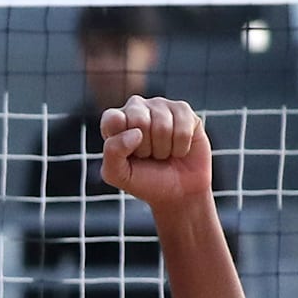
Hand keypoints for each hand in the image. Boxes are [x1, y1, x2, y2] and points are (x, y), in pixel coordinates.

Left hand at [100, 95, 211, 211]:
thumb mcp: (117, 174)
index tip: (128, 154)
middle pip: (139, 120)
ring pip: (163, 126)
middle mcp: (137, 108)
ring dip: (163, 149)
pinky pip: (183, 129)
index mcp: (115, 121)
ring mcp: (162, 107)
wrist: (177, 191)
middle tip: (147, 155)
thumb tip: (136, 132)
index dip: (121, 141)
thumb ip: (112, 152)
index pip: (112, 118)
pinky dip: (180, 147)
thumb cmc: (143, 180)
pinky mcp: (185, 111)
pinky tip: (178, 149)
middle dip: (145, 147)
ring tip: (162, 153)